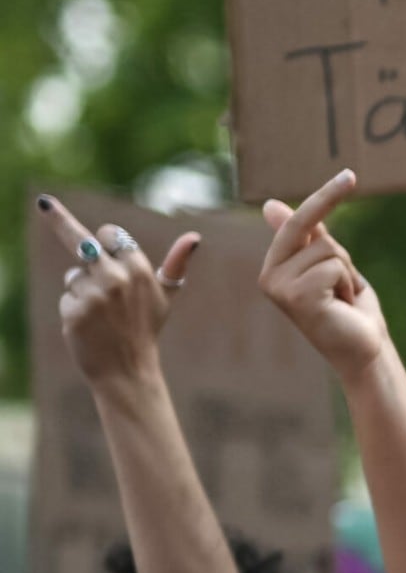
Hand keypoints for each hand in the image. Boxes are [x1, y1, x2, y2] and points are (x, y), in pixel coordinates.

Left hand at [37, 196, 198, 384]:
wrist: (127, 369)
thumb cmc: (145, 330)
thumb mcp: (165, 296)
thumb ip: (176, 265)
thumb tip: (194, 237)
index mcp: (141, 269)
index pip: (113, 234)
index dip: (107, 239)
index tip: (104, 239)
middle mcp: (117, 277)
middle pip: (82, 241)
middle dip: (59, 219)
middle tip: (44, 202)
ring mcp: (94, 294)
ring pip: (74, 276)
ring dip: (81, 290)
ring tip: (100, 314)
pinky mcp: (74, 311)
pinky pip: (67, 297)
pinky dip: (73, 310)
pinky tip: (89, 326)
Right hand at [259, 169, 389, 383]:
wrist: (363, 348)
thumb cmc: (348, 308)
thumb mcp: (330, 263)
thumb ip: (308, 235)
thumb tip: (269, 204)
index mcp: (274, 266)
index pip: (295, 222)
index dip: (323, 197)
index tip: (350, 175)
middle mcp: (269, 276)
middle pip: (309, 228)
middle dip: (335, 229)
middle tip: (350, 220)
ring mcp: (279, 288)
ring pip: (328, 249)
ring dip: (346, 273)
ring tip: (342, 297)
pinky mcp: (296, 298)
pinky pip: (334, 267)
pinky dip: (347, 284)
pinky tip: (341, 305)